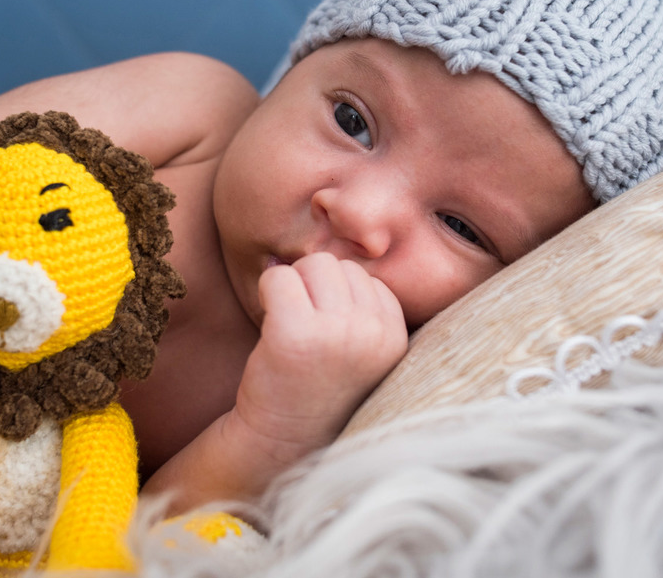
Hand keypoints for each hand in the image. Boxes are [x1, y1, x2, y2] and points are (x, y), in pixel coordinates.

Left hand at [235, 252, 407, 462]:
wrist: (279, 444)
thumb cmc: (315, 389)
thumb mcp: (358, 347)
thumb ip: (360, 304)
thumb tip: (331, 219)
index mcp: (395, 336)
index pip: (365, 277)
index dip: (334, 297)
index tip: (325, 334)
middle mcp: (374, 333)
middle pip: (338, 265)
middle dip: (312, 288)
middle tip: (302, 330)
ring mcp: (337, 333)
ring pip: (310, 264)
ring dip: (290, 290)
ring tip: (289, 330)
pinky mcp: (296, 333)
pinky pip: (278, 277)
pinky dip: (267, 294)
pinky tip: (269, 328)